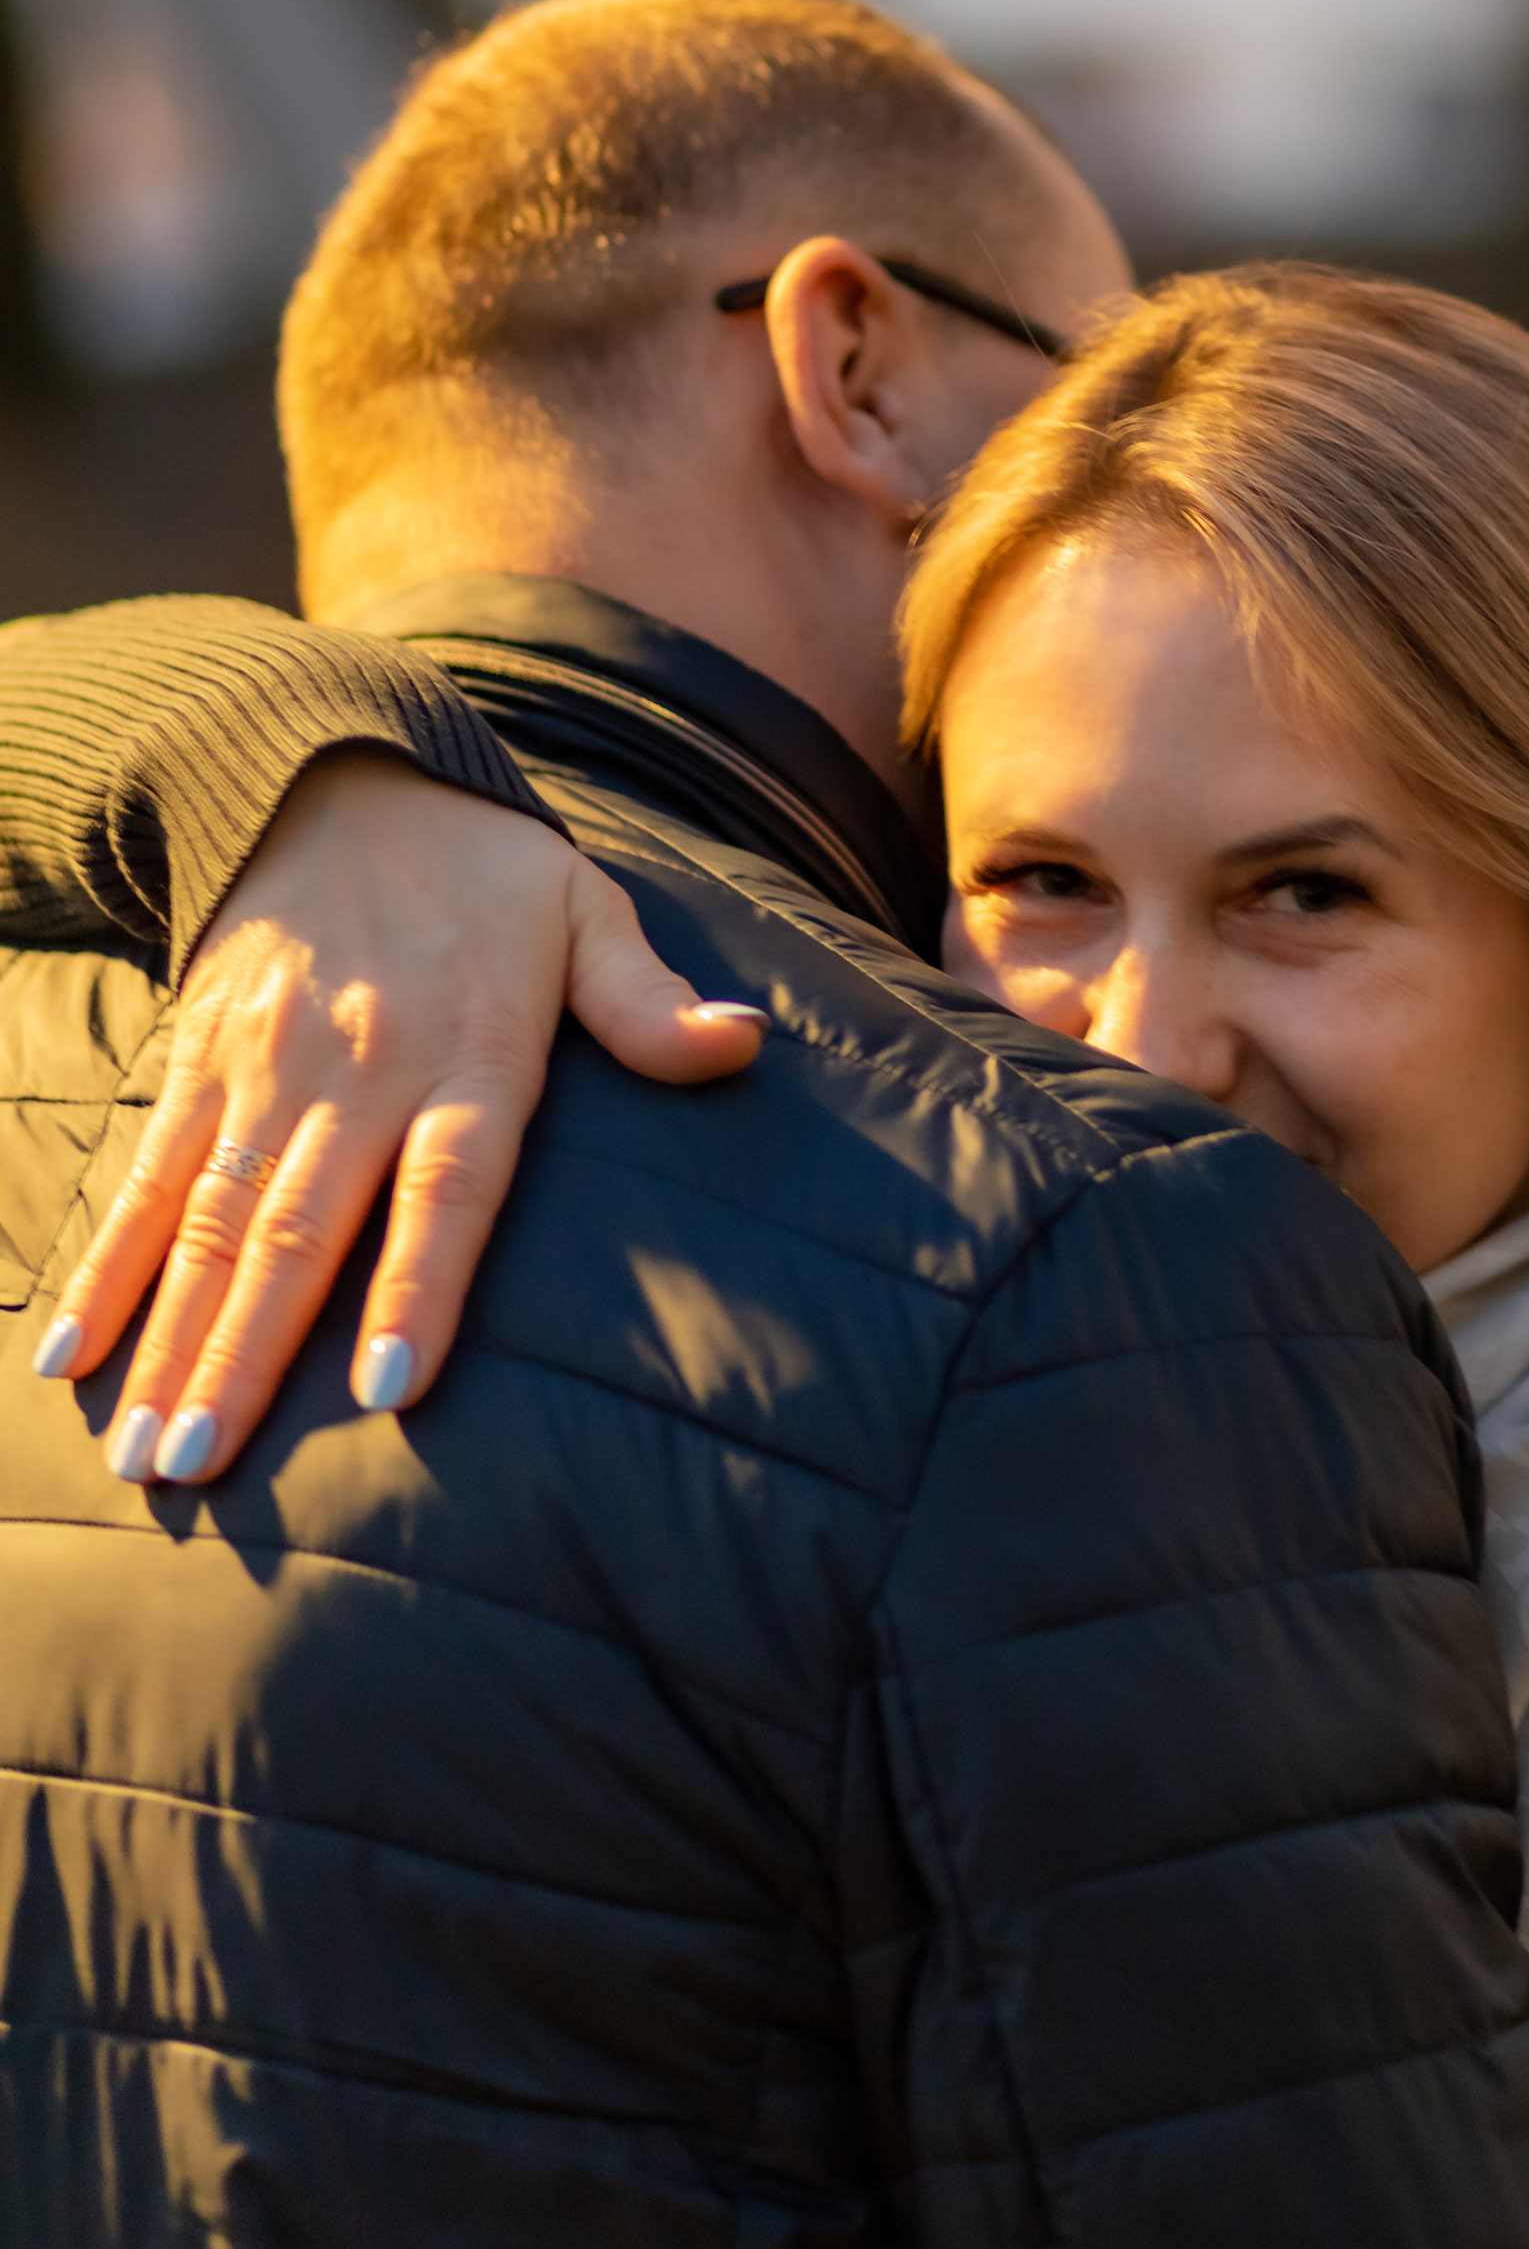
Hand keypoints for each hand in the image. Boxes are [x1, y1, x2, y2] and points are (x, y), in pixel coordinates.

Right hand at [34, 751, 766, 1483]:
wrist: (338, 775)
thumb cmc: (485, 872)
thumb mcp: (585, 912)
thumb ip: (647, 1001)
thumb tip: (741, 1044)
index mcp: (470, 1051)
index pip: (446, 1186)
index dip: (416, 1285)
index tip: (385, 1387)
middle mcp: (358, 1072)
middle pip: (299, 1231)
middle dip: (245, 1358)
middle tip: (198, 1472)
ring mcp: (264, 1069)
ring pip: (208, 1223)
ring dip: (170, 1341)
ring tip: (141, 1450)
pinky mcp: (197, 1059)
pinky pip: (145, 1175)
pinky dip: (103, 1268)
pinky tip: (67, 1359)